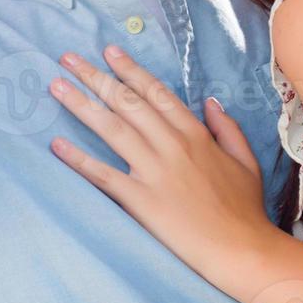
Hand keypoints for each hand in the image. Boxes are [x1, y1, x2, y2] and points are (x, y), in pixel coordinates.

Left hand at [47, 45, 275, 284]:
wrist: (242, 251)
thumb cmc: (245, 211)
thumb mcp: (246, 161)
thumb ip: (227, 128)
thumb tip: (209, 101)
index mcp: (195, 135)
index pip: (155, 93)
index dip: (130, 70)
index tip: (109, 52)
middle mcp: (171, 145)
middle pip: (126, 102)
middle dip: (95, 76)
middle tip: (67, 59)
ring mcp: (154, 171)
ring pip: (111, 128)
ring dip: (81, 104)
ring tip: (56, 86)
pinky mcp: (141, 200)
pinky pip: (104, 175)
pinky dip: (79, 159)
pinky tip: (57, 145)